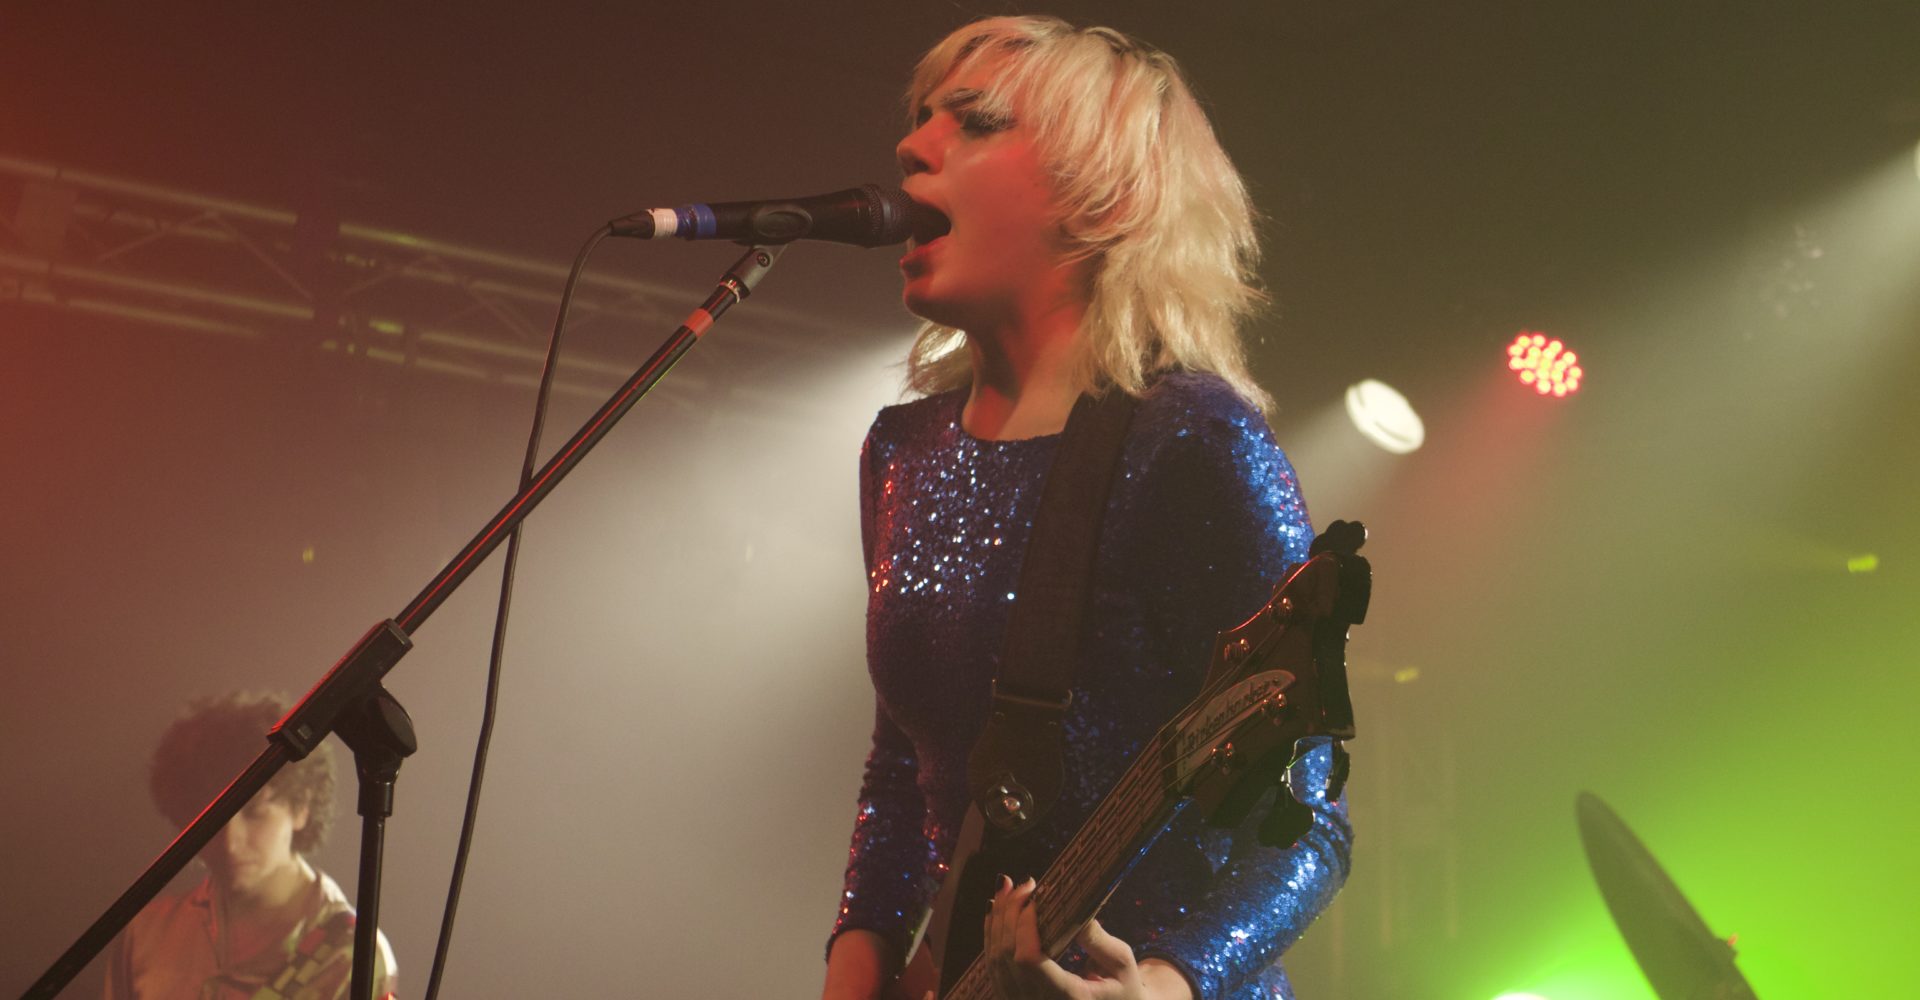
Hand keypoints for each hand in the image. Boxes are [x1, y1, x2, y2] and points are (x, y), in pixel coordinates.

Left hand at [981, 878, 1192, 999]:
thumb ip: (1097, 939)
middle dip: (1008, 913)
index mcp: (1068, 998)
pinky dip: (992, 936)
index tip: (1035, 895)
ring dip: (996, 920)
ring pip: (994, 961)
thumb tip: (1073, 909)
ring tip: (1004, 887)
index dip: (1024, 924)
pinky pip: (994, 968)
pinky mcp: (1015, 999)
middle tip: (1021, 883)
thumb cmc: (1122, 989)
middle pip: (1006, 956)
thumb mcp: (1121, 964)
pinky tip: (997, 911)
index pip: (1029, 960)